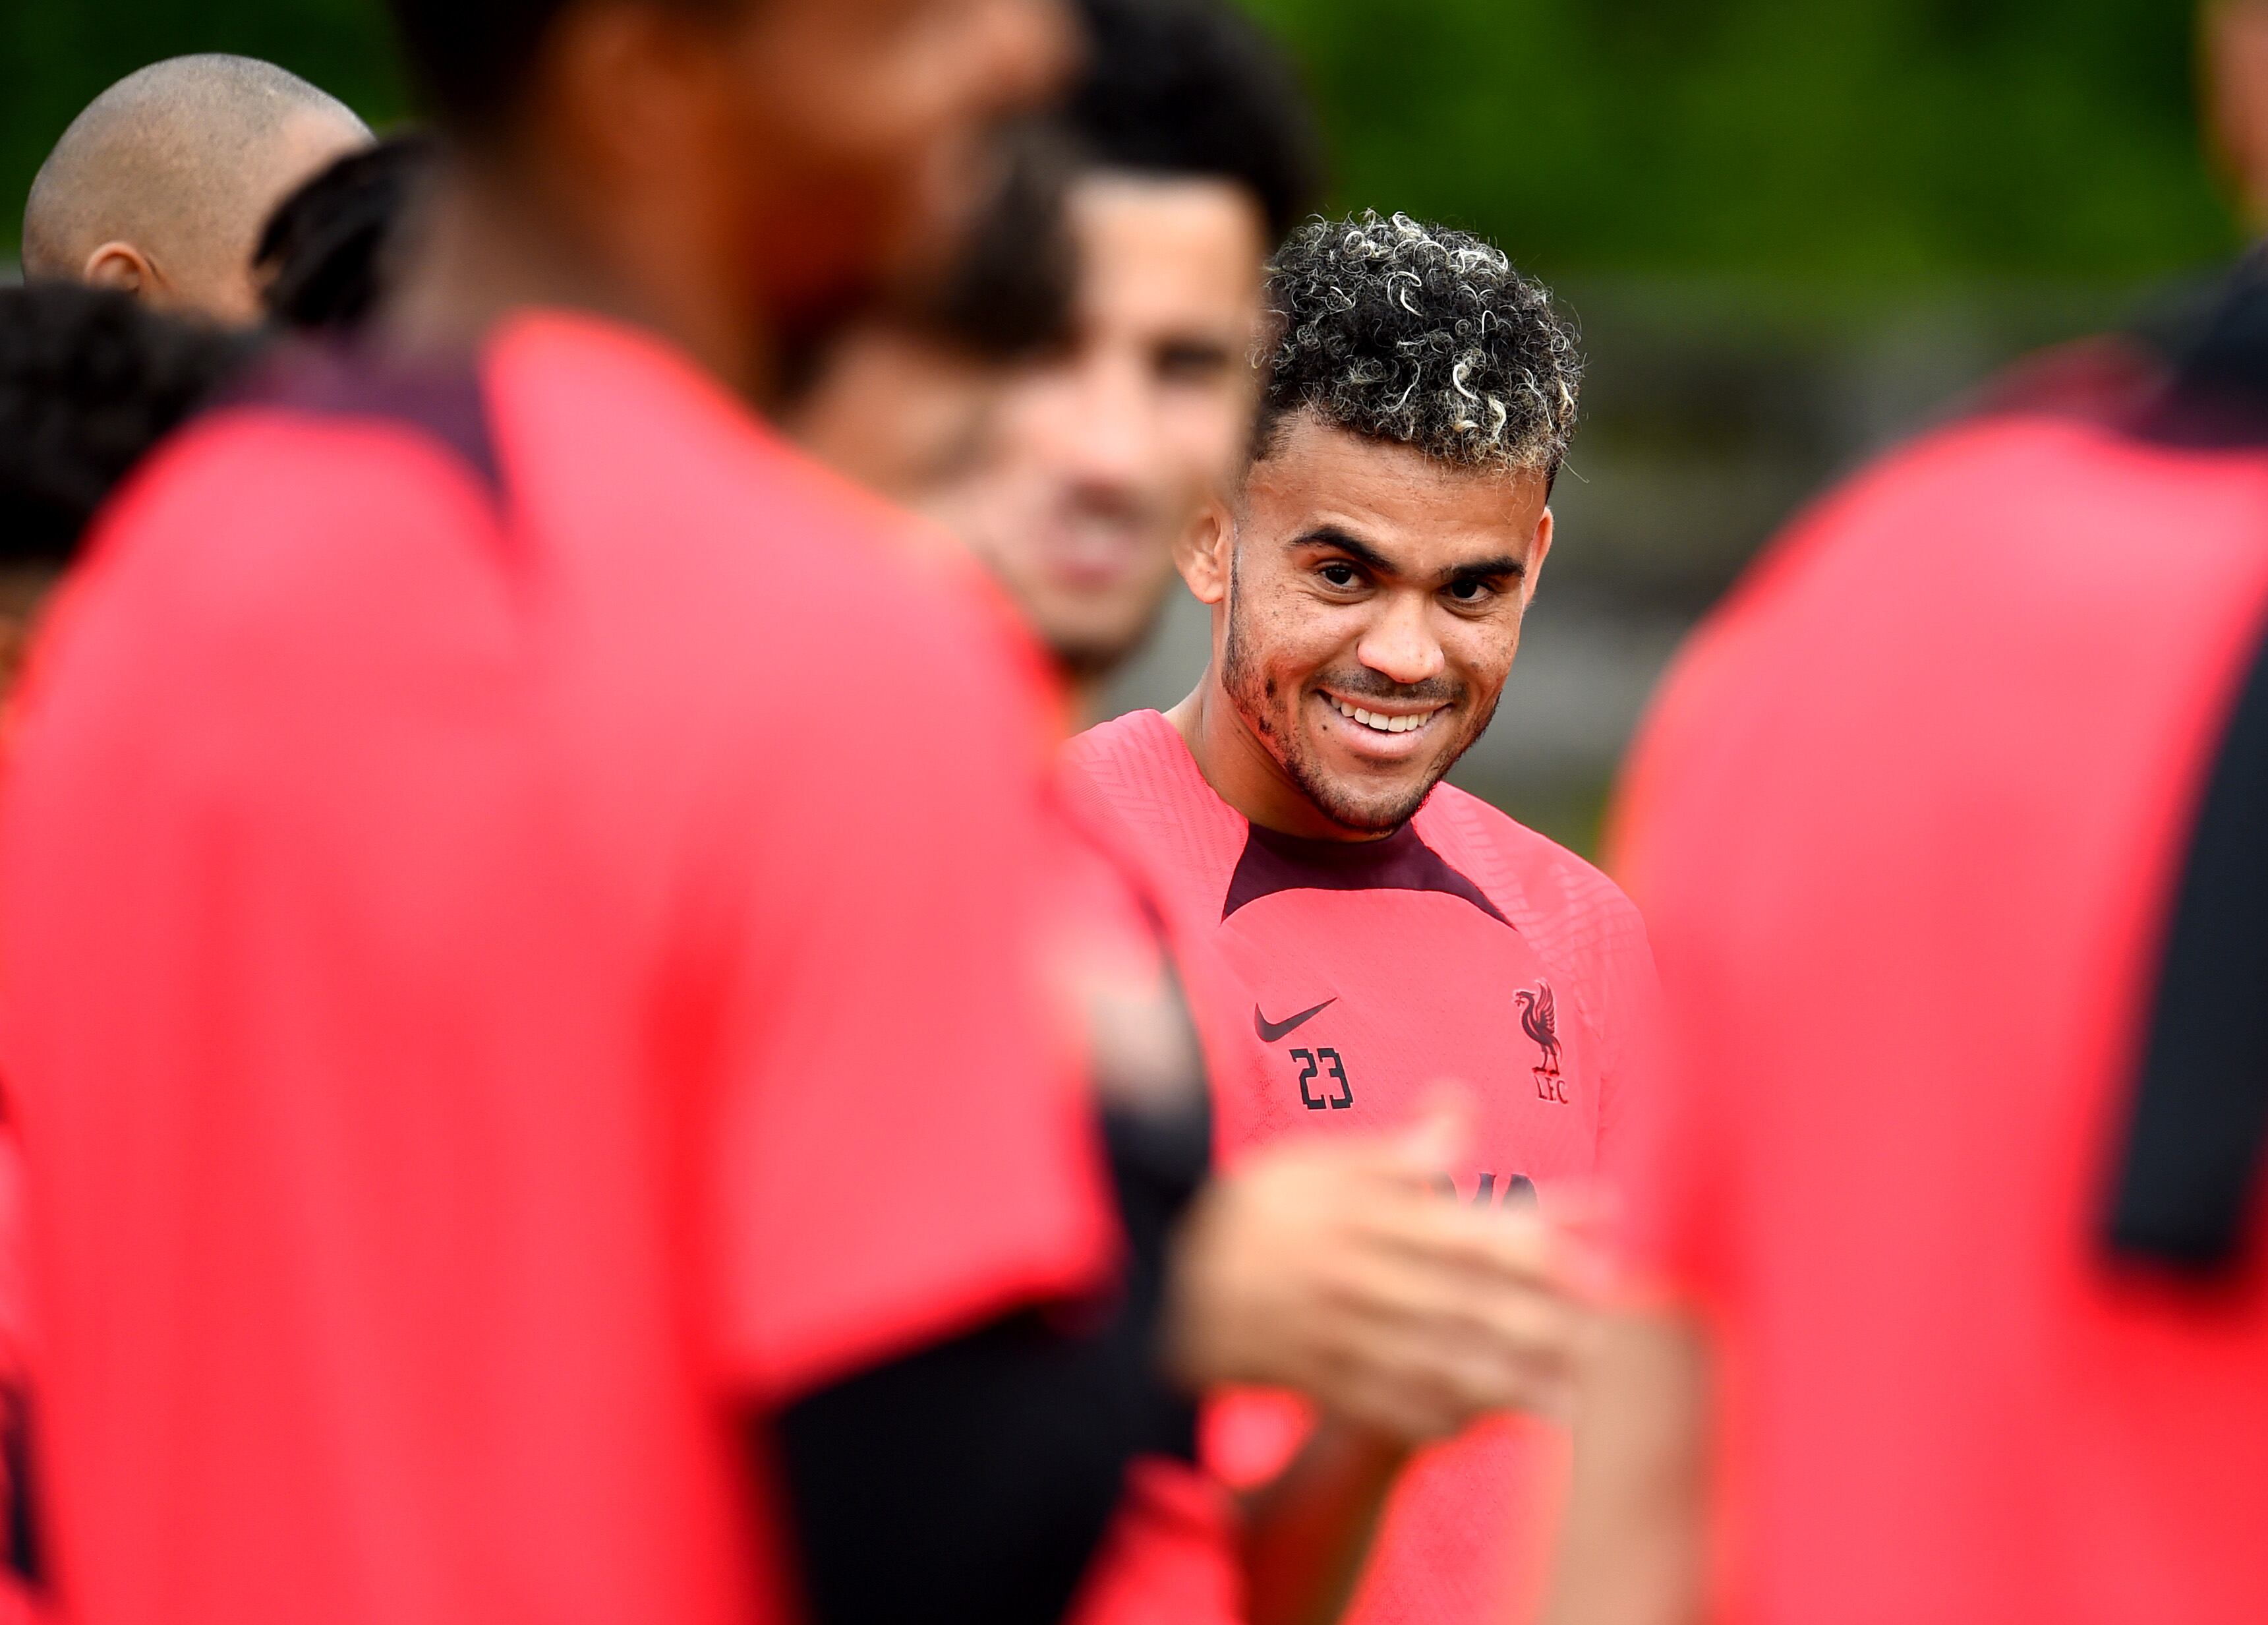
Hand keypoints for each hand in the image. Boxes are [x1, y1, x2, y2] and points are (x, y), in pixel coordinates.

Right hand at [1161, 1103, 1599, 1442]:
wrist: (1151, 1275)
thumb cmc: (1240, 1211)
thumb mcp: (1307, 1162)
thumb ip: (1388, 1152)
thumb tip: (1459, 1116)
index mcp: (1362, 1216)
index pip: (1470, 1226)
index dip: (1542, 1233)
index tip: (1599, 1237)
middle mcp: (1358, 1277)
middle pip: (1467, 1301)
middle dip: (1541, 1318)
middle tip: (1603, 1331)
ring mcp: (1335, 1335)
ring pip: (1436, 1360)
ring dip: (1508, 1381)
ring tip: (1566, 1397)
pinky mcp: (1312, 1379)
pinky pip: (1384, 1405)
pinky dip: (1435, 1416)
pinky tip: (1478, 1425)